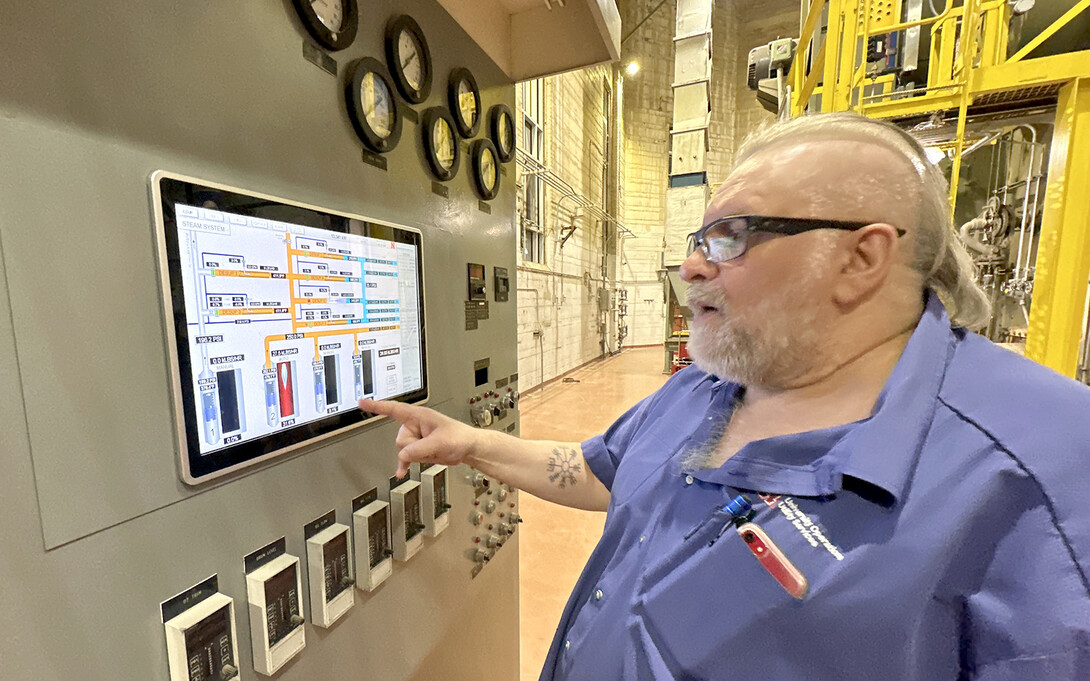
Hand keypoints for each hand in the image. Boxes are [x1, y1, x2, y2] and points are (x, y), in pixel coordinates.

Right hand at [359, 399, 479, 476]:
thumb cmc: (459, 437)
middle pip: (400, 440)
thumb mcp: (439, 442)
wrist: (468, 448)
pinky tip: (401, 473)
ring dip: (417, 455)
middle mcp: (415, 425)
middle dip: (414, 447)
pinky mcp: (418, 449)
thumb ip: (418, 449)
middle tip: (432, 445)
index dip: (377, 406)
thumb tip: (402, 455)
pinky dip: (404, 465)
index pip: (393, 409)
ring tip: (434, 450)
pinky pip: (405, 458)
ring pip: (404, 451)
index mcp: (419, 416)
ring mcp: (416, 438)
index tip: (363, 402)